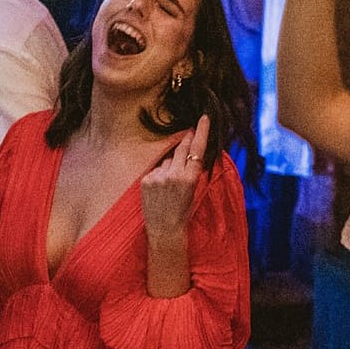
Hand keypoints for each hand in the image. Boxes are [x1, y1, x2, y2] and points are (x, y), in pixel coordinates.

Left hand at [139, 115, 209, 242]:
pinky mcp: (146, 179)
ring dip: (171, 163)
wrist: (165, 230)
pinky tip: (161, 187)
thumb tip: (190, 153)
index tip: (203, 118)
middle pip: (182, 148)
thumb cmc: (183, 212)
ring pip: (168, 159)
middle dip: (187, 139)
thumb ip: (192, 171)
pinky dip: (160, 173)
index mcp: (189, 178)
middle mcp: (173, 174)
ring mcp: (158, 176)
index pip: (197, 149)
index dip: (201, 132)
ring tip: (172, 182)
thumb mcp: (194, 190)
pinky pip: (156, 168)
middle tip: (191, 131)